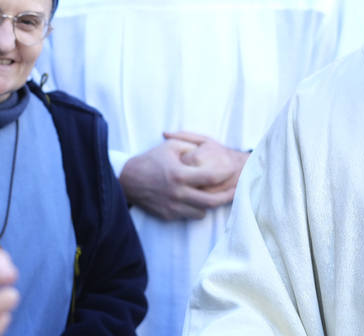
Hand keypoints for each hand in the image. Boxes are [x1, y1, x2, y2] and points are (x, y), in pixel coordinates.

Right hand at [120, 136, 244, 220]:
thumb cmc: (151, 160)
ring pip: (202, 212)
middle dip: (228, 197)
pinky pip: (189, 216)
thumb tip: (209, 151)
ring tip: (215, 195)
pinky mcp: (168, 216)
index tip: (232, 171)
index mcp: (179, 174)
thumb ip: (191, 147)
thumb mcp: (171, 146)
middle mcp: (178, 193)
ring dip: (209, 204)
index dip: (225, 175)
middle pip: (212, 201)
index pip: (210, 177)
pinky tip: (196, 199)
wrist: (127, 180)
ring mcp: (172, 207)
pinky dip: (195, 209)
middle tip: (236, 191)